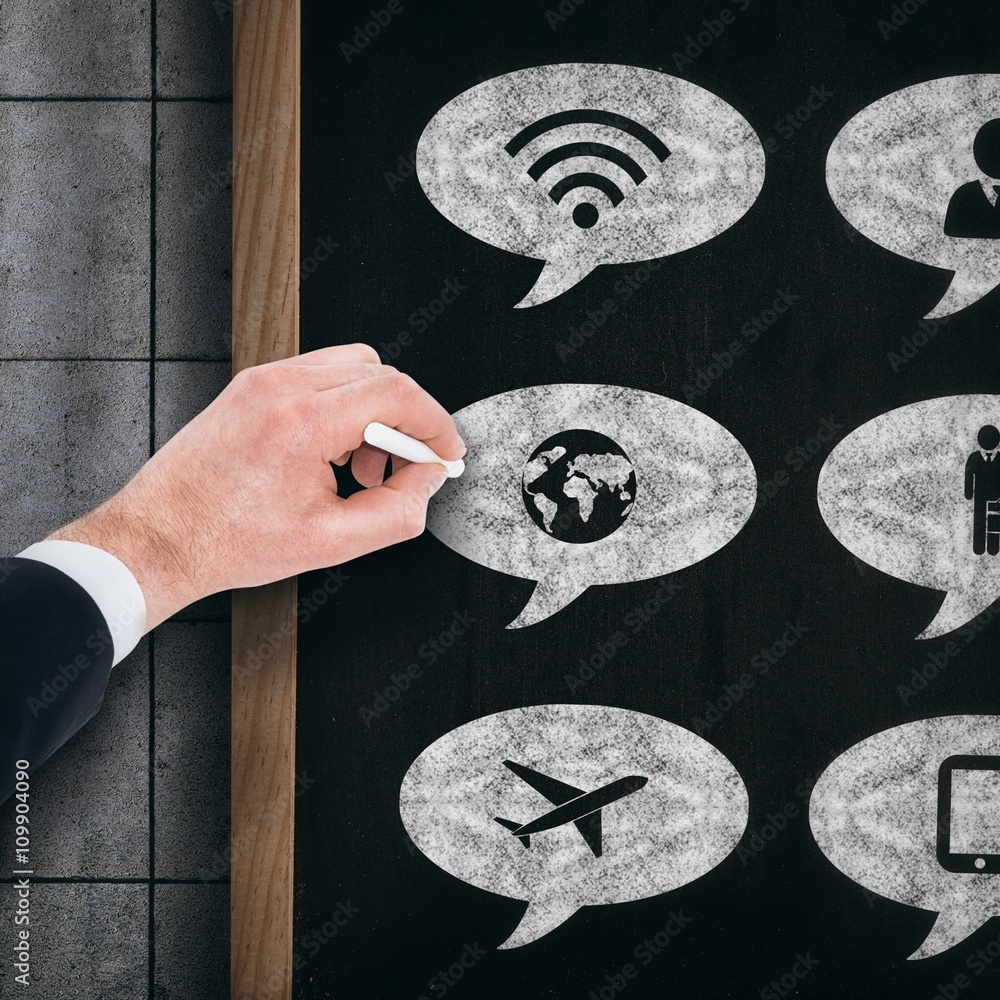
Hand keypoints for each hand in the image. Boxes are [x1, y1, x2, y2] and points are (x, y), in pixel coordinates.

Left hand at [48, 345, 464, 629]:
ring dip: (372, 412)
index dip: (435, 423)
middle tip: (400, 470)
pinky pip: (320, 376)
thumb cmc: (226, 540)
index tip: (444, 450)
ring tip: (357, 467)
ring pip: (352, 367)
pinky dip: (342, 406)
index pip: (397, 393)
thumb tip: (426, 482)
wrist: (160, 537)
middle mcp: (281, 388)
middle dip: (404, 422)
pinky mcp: (252, 385)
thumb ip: (397, 512)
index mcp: (302, 422)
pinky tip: (330, 453)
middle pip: (380, 373)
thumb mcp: (331, 543)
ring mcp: (263, 381)